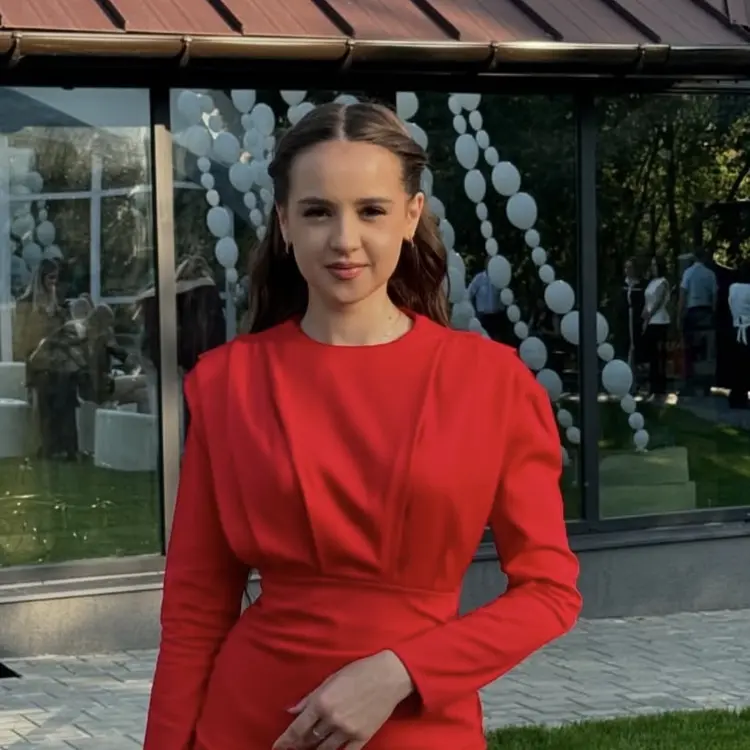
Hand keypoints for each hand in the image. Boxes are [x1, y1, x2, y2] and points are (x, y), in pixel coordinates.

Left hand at [272, 650, 413, 749]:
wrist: (388, 676)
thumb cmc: (358, 672)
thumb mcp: (330, 679)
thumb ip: (310, 697)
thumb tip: (292, 710)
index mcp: (322, 702)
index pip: (297, 728)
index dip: (285, 741)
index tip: (277, 747)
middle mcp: (332, 719)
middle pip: (309, 740)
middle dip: (298, 745)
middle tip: (291, 748)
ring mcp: (347, 731)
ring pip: (324, 749)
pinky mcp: (362, 737)